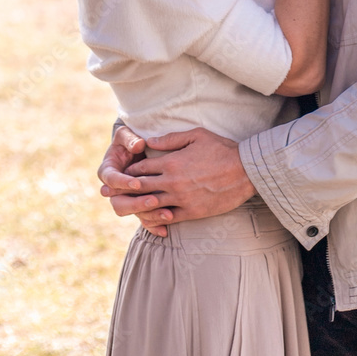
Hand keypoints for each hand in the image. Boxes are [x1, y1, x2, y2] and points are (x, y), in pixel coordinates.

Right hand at [97, 126, 169, 237]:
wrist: (137, 149)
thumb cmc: (131, 139)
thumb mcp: (128, 135)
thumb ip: (131, 139)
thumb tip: (139, 144)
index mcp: (108, 171)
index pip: (111, 180)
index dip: (123, 183)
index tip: (137, 183)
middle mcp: (114, 189)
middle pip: (118, 203)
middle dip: (135, 203)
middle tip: (153, 200)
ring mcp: (126, 199)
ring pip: (132, 213)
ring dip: (148, 215)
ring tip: (166, 214)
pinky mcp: (138, 206)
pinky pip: (143, 220)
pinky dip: (153, 226)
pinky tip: (165, 230)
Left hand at [124, 127, 256, 226]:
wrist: (245, 171)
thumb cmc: (221, 149)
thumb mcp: (196, 135)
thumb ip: (170, 139)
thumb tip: (149, 141)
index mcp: (171, 162)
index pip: (140, 169)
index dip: (128, 172)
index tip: (122, 174)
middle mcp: (172, 182)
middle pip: (139, 188)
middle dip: (124, 190)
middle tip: (112, 194)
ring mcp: (180, 199)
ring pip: (149, 205)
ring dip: (135, 206)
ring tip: (125, 207)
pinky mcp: (191, 212)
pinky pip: (166, 219)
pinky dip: (154, 219)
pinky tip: (147, 219)